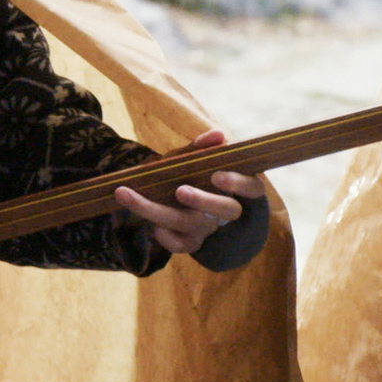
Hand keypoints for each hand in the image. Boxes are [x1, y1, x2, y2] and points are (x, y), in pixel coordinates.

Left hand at [112, 130, 264, 254]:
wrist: (172, 197)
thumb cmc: (191, 173)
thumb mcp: (193, 158)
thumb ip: (201, 148)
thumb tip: (218, 135)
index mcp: (236, 187)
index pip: (252, 188)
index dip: (238, 184)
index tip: (217, 175)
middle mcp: (226, 210)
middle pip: (225, 211)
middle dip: (204, 201)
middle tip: (180, 190)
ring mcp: (209, 228)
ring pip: (192, 225)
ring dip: (159, 211)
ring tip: (129, 196)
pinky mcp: (192, 242)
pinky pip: (181, 246)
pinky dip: (165, 237)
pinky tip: (151, 228)